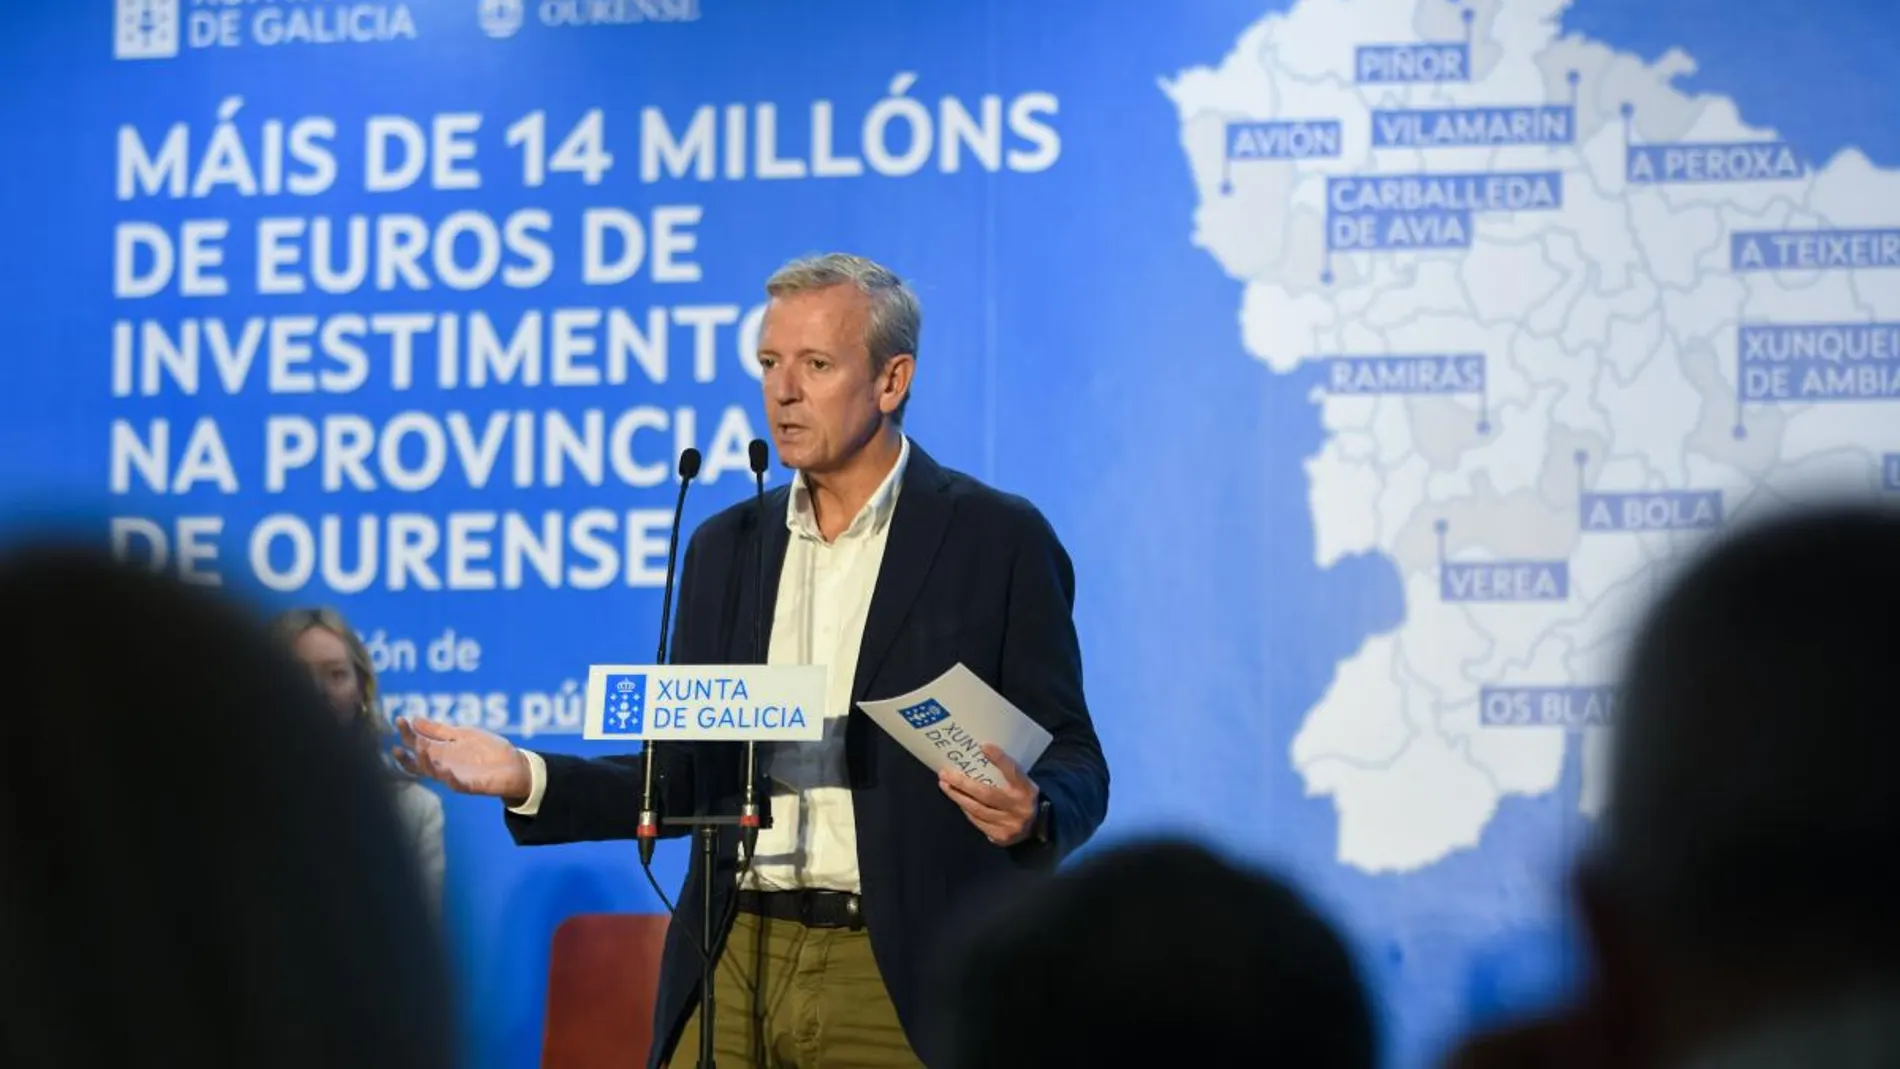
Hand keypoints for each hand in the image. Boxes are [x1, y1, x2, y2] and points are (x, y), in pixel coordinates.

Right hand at [394, 717, 532, 804]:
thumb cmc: (488, 750)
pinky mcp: (471, 785)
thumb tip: (414, 718)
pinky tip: (445, 770)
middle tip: (399, 744)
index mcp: (441, 752)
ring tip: (420, 749)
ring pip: (433, 773)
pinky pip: (457, 784)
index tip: (399, 719)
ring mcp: (456, 776)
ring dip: (425, 762)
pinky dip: (449, 778)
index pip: (416, 744)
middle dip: (407, 755)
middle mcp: (444, 765)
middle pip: (418, 763)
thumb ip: (439, 730)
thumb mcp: (462, 735)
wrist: (516, 765)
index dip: (406, 733)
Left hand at [939, 744, 1039, 846]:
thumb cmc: (1023, 798)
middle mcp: (1019, 807)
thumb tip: (980, 755)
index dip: (999, 758)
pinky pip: (978, 822)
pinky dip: (966, 810)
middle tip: (945, 773)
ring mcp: (1010, 824)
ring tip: (945, 785)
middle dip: (962, 783)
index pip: (1013, 771)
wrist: (1038, 826)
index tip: (983, 746)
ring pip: (977, 810)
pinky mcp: (1001, 837)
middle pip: (986, 794)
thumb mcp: (1022, 783)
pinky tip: (958, 801)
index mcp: (1027, 789)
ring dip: (958, 797)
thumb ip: (1006, 773)